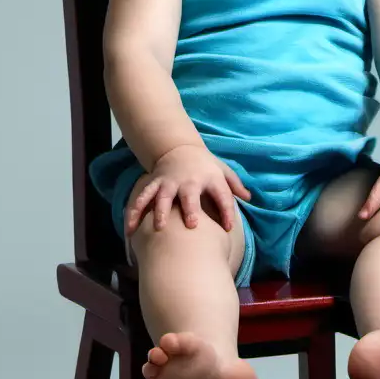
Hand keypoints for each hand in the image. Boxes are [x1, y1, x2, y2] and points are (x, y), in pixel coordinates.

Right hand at [125, 144, 250, 234]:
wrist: (179, 149)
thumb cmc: (205, 165)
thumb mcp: (223, 171)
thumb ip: (236, 185)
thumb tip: (249, 198)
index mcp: (208, 178)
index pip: (221, 195)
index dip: (227, 211)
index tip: (229, 227)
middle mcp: (188, 181)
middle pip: (189, 195)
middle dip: (190, 209)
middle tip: (192, 225)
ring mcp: (168, 183)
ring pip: (162, 197)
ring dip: (160, 211)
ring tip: (159, 227)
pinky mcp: (154, 185)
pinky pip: (142, 199)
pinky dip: (134, 213)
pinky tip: (130, 230)